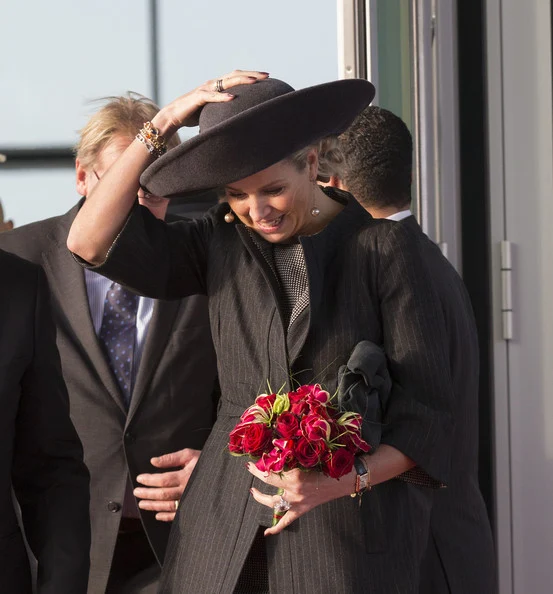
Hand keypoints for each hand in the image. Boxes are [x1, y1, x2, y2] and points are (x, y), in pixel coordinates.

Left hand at [134, 448, 200, 521]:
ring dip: (153, 505)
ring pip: (168, 505)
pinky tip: (157, 515)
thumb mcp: (189, 454)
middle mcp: (186, 490)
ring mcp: (188, 500)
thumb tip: (153, 461)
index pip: (163, 480)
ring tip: (141, 504)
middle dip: (148, 493)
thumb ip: (171, 458)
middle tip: (136, 492)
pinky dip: (166, 516)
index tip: (139, 479)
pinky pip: (177, 514)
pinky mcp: (192, 508)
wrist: (220, 474)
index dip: (149, 480)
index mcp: (185, 476)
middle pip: (163, 494)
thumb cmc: (205, 461)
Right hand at [152, 70, 269, 136]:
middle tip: (267, 76)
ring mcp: (205, 89)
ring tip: (255, 81)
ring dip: (241, 80)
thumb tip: (240, 119)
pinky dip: (222, 97)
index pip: (237, 76)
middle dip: (252, 74)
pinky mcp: (198, 97)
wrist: (174, 116)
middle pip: (235, 75)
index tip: (267, 77)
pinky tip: (233, 98)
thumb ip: (225, 110)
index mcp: (217, 86)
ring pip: (226, 81)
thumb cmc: (194, 115)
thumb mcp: (214, 111)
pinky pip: (212, 96)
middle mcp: (213, 84)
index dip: (251, 75)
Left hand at [246, 462, 355, 535]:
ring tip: (253, 491)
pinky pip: (286, 521)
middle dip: (257, 475)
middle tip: (250, 468)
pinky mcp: (302, 510)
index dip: (260, 465)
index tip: (254, 458)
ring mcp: (297, 503)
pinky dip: (276, 528)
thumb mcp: (307, 457)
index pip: (270, 471)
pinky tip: (267, 533)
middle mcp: (294, 491)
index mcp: (295, 476)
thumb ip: (291, 456)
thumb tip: (275, 450)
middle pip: (269, 484)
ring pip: (274, 503)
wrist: (345, 478)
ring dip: (261, 497)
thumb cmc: (329, 463)